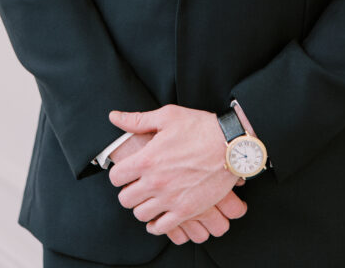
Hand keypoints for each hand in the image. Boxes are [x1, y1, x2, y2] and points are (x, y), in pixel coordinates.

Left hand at [108, 105, 247, 236]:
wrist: (230, 144)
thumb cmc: (200, 127)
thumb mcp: (167, 116)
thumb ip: (137, 119)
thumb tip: (114, 117)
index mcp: (147, 159)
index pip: (116, 177)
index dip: (119, 173)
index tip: (127, 171)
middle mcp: (156, 182)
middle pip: (125, 199)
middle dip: (128, 191)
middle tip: (138, 184)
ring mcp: (171, 199)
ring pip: (140, 215)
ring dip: (142, 206)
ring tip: (150, 197)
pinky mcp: (186, 211)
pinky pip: (161, 228)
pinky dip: (156, 224)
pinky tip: (159, 214)